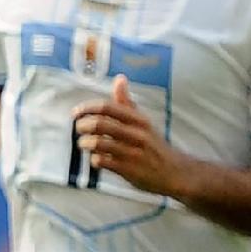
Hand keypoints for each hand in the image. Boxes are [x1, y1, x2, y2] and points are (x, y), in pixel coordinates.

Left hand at [72, 74, 190, 196]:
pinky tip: (96, 159)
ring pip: (98, 143)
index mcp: (139, 120)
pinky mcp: (129, 170)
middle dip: (82, 125)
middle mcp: (137, 134)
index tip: (75, 113)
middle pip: (99, 124)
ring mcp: (132, 153)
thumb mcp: (143, 122)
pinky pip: (103, 161)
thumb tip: (119, 78)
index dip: (87, 108)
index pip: (107, 107)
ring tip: (83, 144)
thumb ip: (127, 103)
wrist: (175, 173)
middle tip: (79, 128)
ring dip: (85, 143)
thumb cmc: (154, 144)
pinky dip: (94, 159)